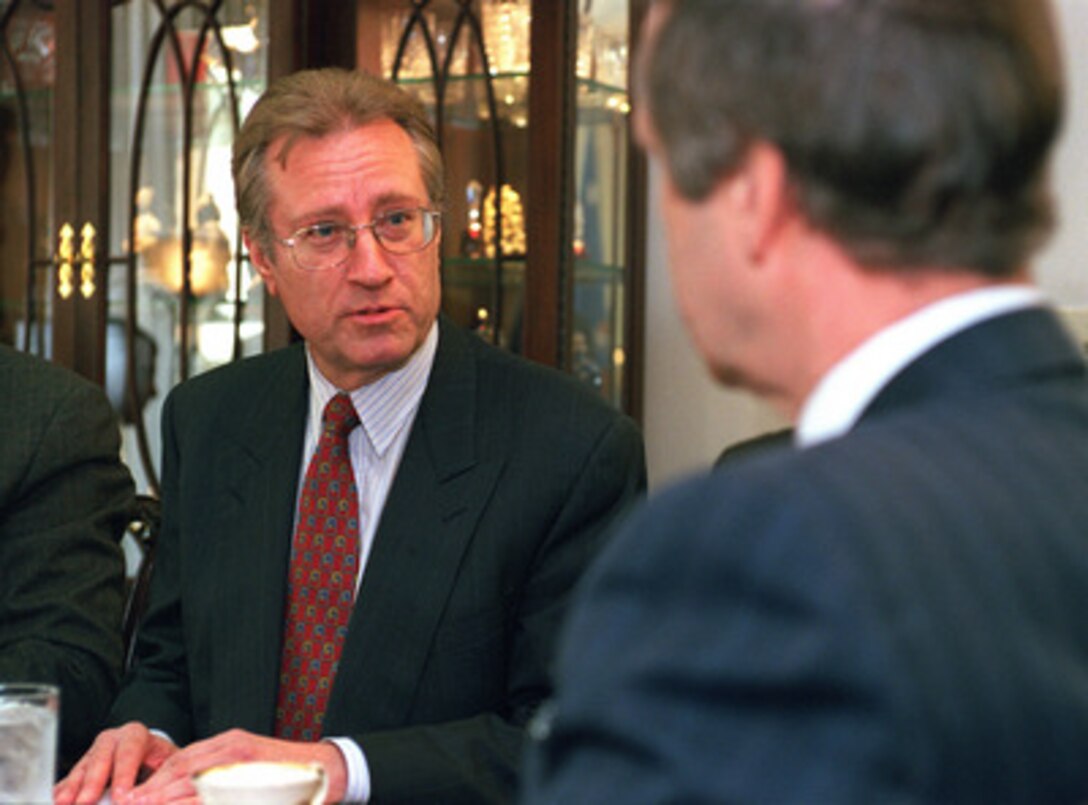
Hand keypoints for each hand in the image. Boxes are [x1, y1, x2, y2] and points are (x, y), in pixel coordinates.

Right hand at [54, 721, 176, 804]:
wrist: (151, 761)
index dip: (124, 775)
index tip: (121, 798)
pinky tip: (57, 802)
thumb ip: (158, 781)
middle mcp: (112, 740)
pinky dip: (63, 793)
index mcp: (136, 736)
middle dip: (92, 783)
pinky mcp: (80, 770)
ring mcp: (93, 754)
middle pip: (100, 759)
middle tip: (86, 803)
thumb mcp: (168, 768)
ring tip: (64, 804)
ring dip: (72, 790)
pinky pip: (68, 781)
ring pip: (80, 770)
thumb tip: (148, 798)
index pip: (129, 752)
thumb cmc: (160, 765)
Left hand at [108, 729, 347, 804]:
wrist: (329, 772)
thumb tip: (187, 792)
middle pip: (182, 767)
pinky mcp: (252, 780)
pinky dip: (195, 801)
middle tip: (127, 804)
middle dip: (152, 790)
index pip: (182, 759)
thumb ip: (220, 778)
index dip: (155, 779)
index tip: (132, 796)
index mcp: (230, 744)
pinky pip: (214, 794)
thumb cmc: (288, 776)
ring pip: (193, 780)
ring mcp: (243, 763)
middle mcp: (233, 748)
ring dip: (166, 798)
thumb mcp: (249, 771)